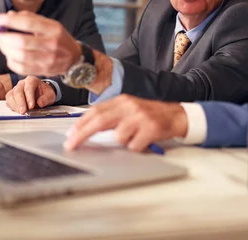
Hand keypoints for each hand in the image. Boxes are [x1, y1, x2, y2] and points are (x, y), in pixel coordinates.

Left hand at [0, 11, 81, 75]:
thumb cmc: (58, 38)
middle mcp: (52, 45)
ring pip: (19, 56)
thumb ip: (29, 18)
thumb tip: (8, 16)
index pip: (28, 24)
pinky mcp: (43, 71)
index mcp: (54, 29)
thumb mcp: (49, 24)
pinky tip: (10, 55)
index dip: (9, 21)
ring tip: (2, 44)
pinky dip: (10, 60)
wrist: (74, 58)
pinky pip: (20, 68)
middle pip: (21, 42)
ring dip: (5, 49)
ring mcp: (48, 60)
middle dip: (2, 38)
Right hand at [5, 76, 55, 113]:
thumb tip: (40, 103)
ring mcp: (15, 89)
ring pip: (10, 96)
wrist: (41, 94)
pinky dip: (12, 107)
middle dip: (20, 102)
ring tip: (21, 112)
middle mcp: (22, 83)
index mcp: (31, 80)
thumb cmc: (45, 93)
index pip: (29, 87)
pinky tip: (18, 111)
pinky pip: (8, 101)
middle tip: (24, 111)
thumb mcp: (50, 95)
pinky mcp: (11, 96)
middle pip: (18, 91)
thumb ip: (46, 98)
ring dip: (15, 105)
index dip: (29, 97)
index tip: (31, 106)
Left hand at [63, 94, 187, 151]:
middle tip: (71, 146)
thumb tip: (86, 130)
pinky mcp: (151, 128)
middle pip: (100, 121)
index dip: (80, 124)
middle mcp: (130, 106)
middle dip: (82, 134)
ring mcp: (141, 117)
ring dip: (124, 142)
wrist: (177, 116)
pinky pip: (134, 146)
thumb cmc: (150, 115)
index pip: (95, 111)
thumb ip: (111, 116)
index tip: (70, 136)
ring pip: (119, 137)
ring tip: (135, 137)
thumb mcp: (129, 110)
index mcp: (122, 100)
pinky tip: (145, 141)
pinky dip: (137, 148)